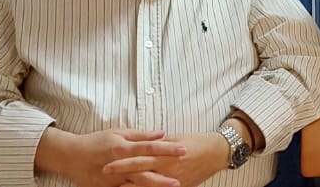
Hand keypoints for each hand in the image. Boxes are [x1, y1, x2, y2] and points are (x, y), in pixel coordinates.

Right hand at [38, 128, 185, 186]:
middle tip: (180, 179)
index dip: (167, 149)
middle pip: (144, 171)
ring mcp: (113, 180)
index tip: (183, 150)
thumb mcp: (118, 133)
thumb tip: (162, 133)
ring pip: (136, 186)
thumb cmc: (97, 141)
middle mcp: (119, 165)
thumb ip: (141, 135)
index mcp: (123, 148)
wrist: (71, 156)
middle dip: (162, 177)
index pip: (149, 148)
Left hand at [102, 132, 226, 186]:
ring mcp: (173, 181)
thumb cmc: (196, 142)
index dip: (121, 164)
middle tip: (103, 176)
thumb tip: (141, 143)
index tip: (106, 165)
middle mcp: (167, 169)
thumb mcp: (175, 138)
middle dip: (121, 177)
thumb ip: (157, 143)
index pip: (138, 160)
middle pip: (139, 175)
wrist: (216, 153)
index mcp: (165, 155)